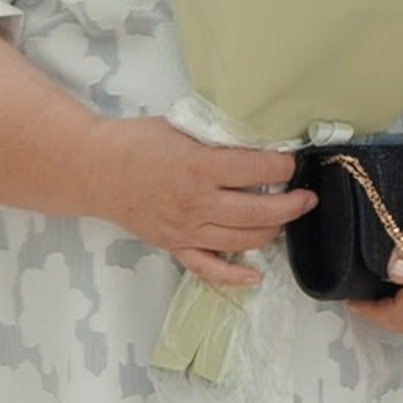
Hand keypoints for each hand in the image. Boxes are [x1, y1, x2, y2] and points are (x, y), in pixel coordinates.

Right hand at [88, 119, 308, 292]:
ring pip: (243, 240)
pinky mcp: (173, 245)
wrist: (95, 169)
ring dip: (273, 231)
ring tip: (287, 218)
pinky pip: (208, 268)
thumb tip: (261, 143)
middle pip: (260, 212)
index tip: (292, 162)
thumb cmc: (139, 142)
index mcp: (200, 167)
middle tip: (307, 196)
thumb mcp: (185, 127)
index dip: (285, 166)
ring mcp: (185, 229)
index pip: (260, 171)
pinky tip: (255, 275)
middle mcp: (196, 203)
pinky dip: (233, 275)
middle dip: (293, 204)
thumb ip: (221, 139)